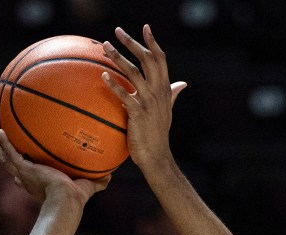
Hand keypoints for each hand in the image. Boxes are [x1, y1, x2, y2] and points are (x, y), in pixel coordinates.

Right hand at [0, 129, 110, 205]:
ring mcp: (25, 175)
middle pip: (15, 169)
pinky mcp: (24, 169)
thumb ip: (98, 182)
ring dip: (0, 148)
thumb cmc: (77, 197)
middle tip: (5, 148)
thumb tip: (111, 177)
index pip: (29, 180)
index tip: (23, 168)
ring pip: (6, 160)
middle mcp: (30, 181)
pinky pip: (10, 154)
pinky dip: (4, 143)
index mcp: (41, 186)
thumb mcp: (88, 186)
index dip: (24, 175)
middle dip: (9, 159)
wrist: (66, 199)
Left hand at [101, 25, 186, 169]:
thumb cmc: (158, 134)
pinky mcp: (138, 113)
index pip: (160, 60)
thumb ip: (172, 94)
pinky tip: (103, 76)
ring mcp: (149, 102)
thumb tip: (182, 84)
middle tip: (117, 31)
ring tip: (105, 47)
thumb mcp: (167, 111)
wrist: (157, 156)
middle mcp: (158, 92)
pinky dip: (114, 84)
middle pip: (147, 60)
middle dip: (132, 43)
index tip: (145, 27)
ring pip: (134, 73)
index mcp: (164, 89)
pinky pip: (125, 95)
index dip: (153, 42)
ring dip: (118, 58)